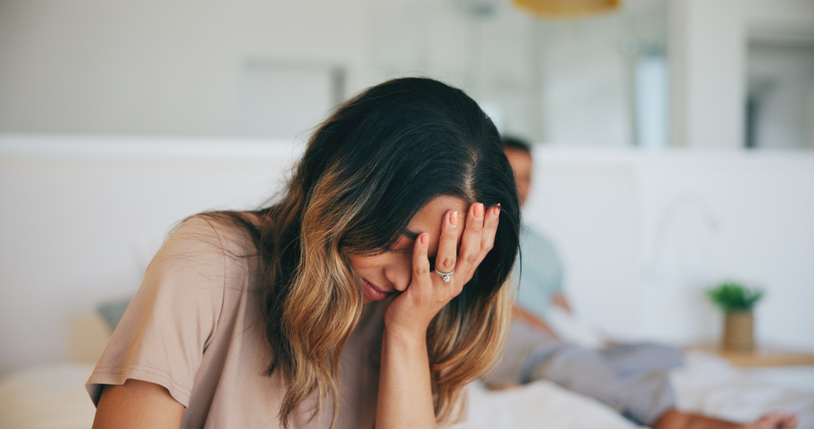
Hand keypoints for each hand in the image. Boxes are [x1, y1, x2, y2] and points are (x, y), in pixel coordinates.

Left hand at [384, 202, 500, 338]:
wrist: (407, 327)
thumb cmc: (423, 295)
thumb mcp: (444, 275)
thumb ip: (453, 255)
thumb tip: (459, 224)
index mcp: (463, 276)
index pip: (483, 250)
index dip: (490, 230)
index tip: (495, 207)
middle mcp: (455, 283)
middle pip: (469, 253)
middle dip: (475, 228)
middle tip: (477, 205)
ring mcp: (438, 290)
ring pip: (447, 261)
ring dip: (450, 236)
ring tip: (451, 213)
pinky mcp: (419, 294)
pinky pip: (421, 270)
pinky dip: (421, 252)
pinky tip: (422, 236)